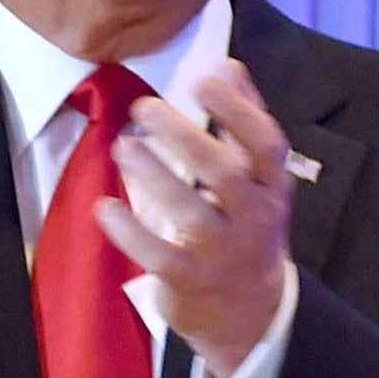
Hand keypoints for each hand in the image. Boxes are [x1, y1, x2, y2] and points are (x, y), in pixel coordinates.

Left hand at [97, 57, 295, 370]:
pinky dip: (130, 232)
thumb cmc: (246, 228)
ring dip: (154, 176)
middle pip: (224, 173)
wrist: (251, 312)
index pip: (267, 143)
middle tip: (144, 107)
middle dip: (184, 136)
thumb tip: (228, 64)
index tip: (204, 79)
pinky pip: (159, 255)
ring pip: (191, 213)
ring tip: (123, 146)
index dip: (238, 110)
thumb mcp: (259, 179)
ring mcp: (223, 252)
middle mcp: (255, 218)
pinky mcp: (191, 280)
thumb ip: (243, 123)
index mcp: (273, 187)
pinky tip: (104, 208)